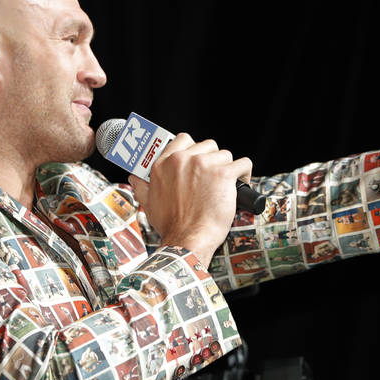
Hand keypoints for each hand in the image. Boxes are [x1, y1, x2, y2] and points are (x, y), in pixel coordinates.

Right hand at [128, 133, 251, 263]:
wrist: (187, 240)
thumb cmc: (170, 225)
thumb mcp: (148, 203)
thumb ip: (141, 186)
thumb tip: (134, 178)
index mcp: (164, 163)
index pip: (184, 139)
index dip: (195, 150)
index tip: (200, 161)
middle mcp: (183, 160)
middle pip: (208, 146)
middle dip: (213, 161)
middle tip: (213, 179)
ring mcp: (204, 165)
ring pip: (225, 155)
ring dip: (228, 169)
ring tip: (227, 185)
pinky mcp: (223, 175)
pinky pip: (243, 164)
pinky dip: (245, 174)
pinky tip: (241, 184)